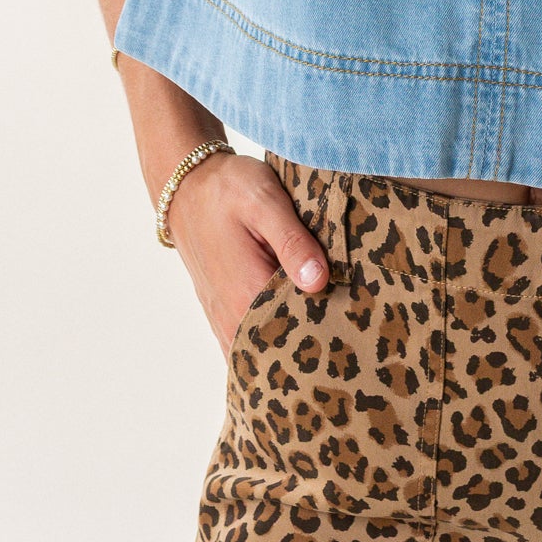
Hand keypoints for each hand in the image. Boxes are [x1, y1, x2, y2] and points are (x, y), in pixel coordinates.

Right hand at [164, 150, 332, 359]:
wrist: (184, 188)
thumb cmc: (226, 190)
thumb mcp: (264, 201)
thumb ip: (292, 242)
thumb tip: (319, 281)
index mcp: (247, 292)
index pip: (297, 332)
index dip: (329, 328)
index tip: (356, 320)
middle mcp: (231, 317)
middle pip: (281, 350)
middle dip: (315, 343)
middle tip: (350, 328)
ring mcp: (223, 320)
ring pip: (263, 353)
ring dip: (292, 345)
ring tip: (327, 330)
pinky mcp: (220, 315)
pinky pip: (247, 346)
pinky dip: (270, 343)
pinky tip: (295, 330)